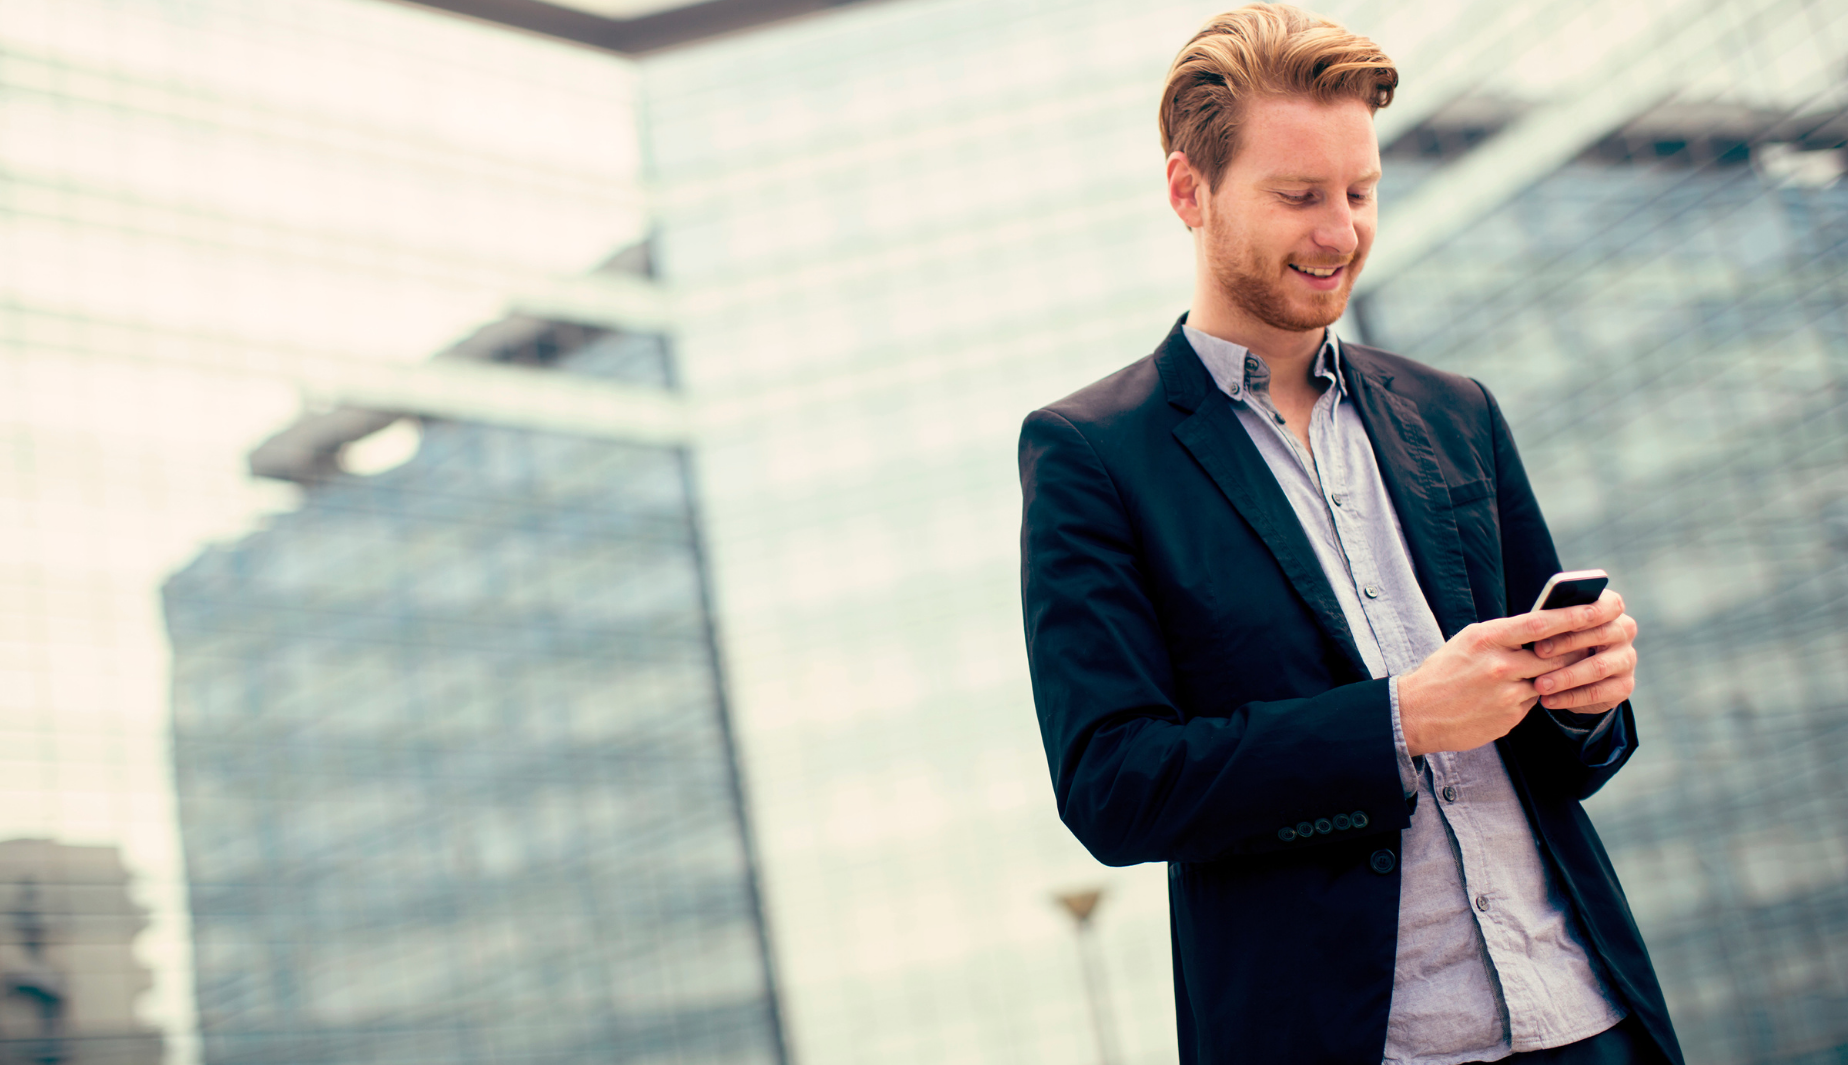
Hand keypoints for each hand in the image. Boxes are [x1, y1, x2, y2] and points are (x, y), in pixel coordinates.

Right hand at [1397, 594, 1629, 755]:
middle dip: (1573, 652)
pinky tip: (1509, 696)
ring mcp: (1506, 694)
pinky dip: (1530, 697)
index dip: (1573, 616)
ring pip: (1548, 682)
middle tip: (1588, 644)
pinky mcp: (1509, 718)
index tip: (1596, 608)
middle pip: (1555, 656)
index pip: (1540, 623)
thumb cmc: (1442, 672)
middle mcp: (1499, 665)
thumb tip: (1542, 626)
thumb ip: (1504, 635)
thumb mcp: (1468, 642)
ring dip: (1552, 677)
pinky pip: (1533, 703)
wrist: (1415, 712)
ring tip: (1545, 671)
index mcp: (1487, 638)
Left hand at [1531, 589, 1636, 715]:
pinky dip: (1569, 698)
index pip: (1608, 604)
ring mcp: (1627, 659)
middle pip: (1600, 634)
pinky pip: (1597, 693)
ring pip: (1598, 667)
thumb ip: (1555, 616)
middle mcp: (1624, 631)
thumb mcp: (1558, 625)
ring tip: (1539, 684)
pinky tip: (1548, 700)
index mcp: (1611, 608)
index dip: (1583, 612)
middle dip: (1566, 643)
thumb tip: (1536, 615)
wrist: (1576, 674)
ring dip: (1565, 677)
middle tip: (1538, 652)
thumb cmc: (1561, 638)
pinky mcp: (1624, 686)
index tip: (1553, 619)